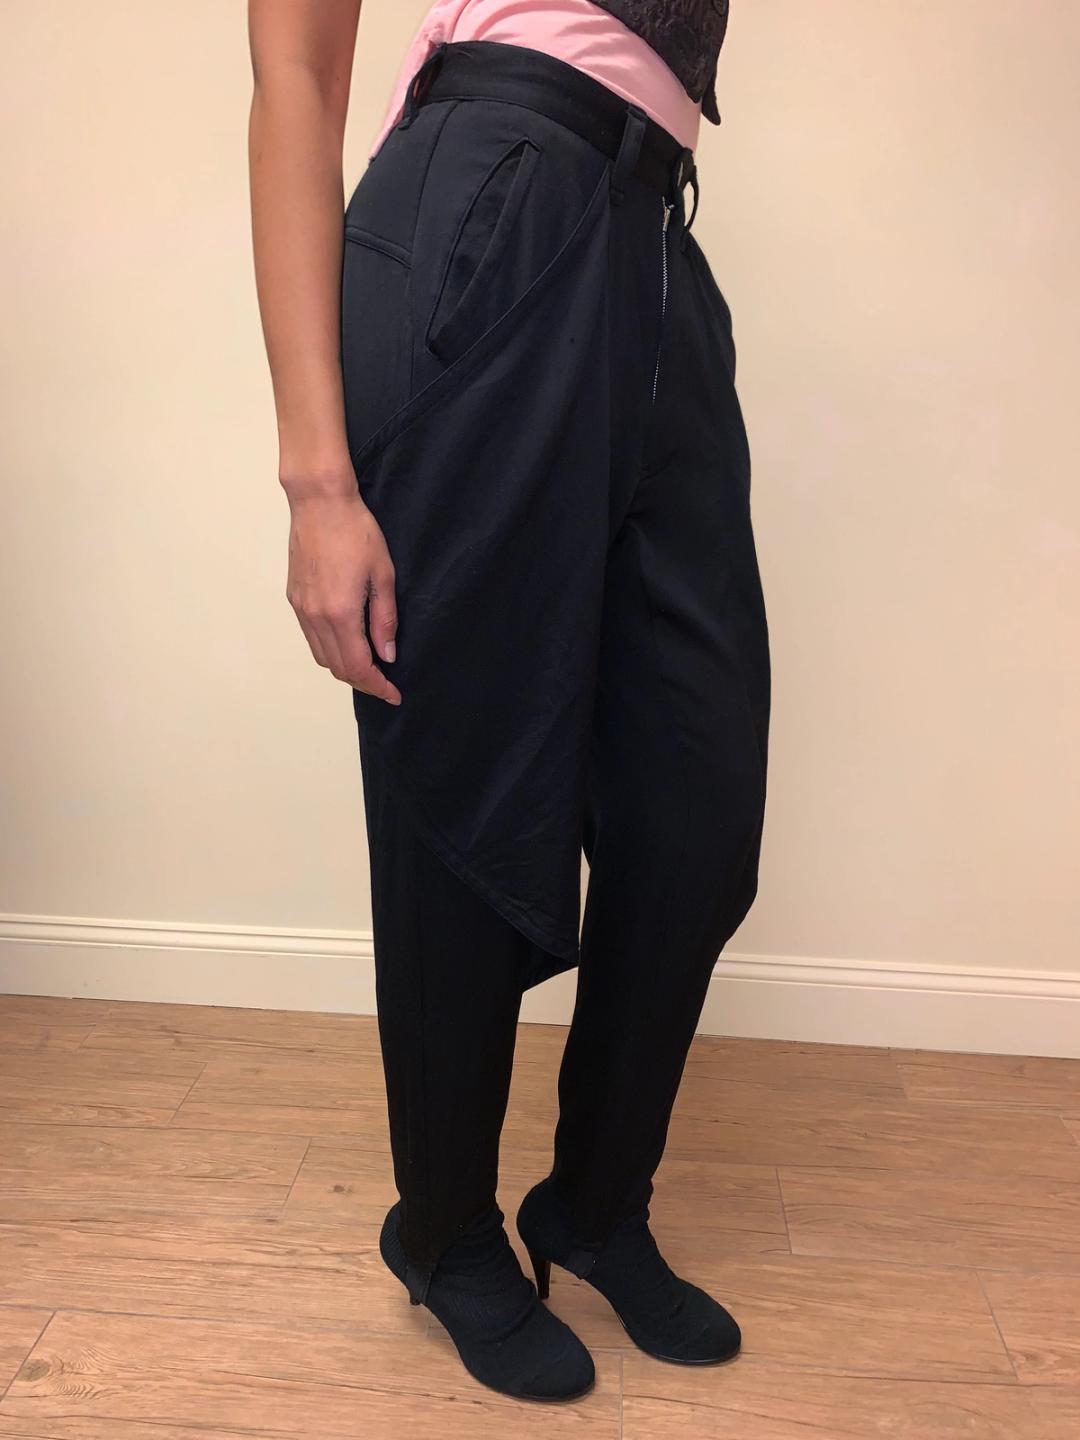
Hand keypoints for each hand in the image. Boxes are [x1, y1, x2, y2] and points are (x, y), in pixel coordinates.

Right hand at [284, 483, 401, 705]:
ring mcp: (302, 609)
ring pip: (322, 657)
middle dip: (363, 682)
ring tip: (368, 668)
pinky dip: (330, 651)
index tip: (394, 693)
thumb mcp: (384, 575)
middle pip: (338, 668)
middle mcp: (316, 617)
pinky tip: (347, 645)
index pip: (358, 667)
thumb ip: (384, 620)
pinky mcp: (295, 600)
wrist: (319, 503)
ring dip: (345, 669)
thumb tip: (387, 655)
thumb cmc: (356, 531)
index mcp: (340, 613)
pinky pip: (311, 639)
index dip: (377, 686)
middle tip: (385, 684)